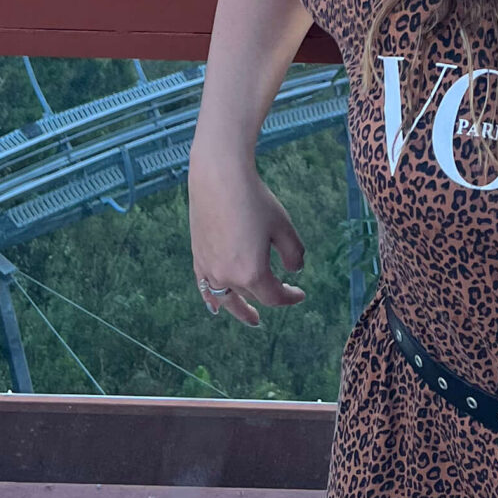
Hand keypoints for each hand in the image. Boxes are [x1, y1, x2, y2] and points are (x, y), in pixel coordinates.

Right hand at [187, 155, 306, 326]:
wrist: (219, 178)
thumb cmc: (255, 200)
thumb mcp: (283, 226)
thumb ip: (293, 253)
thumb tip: (294, 271)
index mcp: (252, 273)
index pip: (274, 297)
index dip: (290, 297)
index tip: (300, 294)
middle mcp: (227, 278)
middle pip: (253, 296)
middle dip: (270, 297)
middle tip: (283, 295)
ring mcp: (209, 270)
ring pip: (227, 299)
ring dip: (240, 310)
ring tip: (251, 319)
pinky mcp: (197, 258)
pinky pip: (205, 289)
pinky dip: (212, 300)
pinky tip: (215, 308)